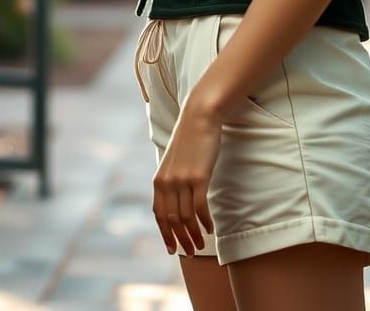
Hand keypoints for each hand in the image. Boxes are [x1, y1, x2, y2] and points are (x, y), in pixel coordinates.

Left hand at [152, 95, 222, 256]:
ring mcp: (182, 180)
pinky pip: (200, 207)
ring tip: (201, 245)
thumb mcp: (175, 161)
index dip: (165, 234)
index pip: (159, 215)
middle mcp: (167, 182)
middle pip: (172, 220)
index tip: (172, 249)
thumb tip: (176, 200)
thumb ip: (173, 180)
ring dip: (193, 235)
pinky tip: (210, 228)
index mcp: (159, 180)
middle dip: (180, 240)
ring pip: (186, 217)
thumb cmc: (191, 138)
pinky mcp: (198, 177)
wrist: (200, 116)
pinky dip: (204, 221)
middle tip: (190, 252)